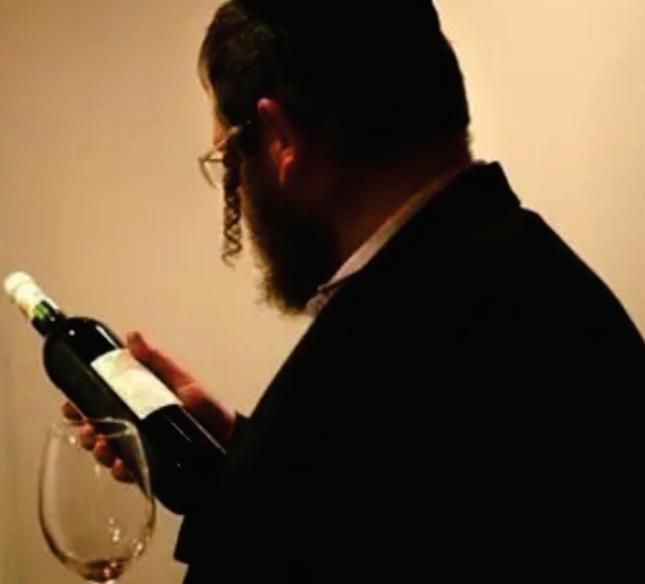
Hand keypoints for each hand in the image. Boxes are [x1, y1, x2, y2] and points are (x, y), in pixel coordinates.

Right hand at [62, 331, 236, 478]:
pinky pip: (131, 473)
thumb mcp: (179, 379)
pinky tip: (122, 465)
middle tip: (88, 428)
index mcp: (138, 404)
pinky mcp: (153, 468)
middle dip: (87, 430)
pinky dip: (122, 470)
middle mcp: (137, 427)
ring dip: (99, 450)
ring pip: (109, 452)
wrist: (230, 436)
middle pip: (99, 430)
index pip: (101, 405)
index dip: (81, 406)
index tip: (71, 406)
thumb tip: (133, 335)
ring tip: (103, 445)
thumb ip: (156, 360)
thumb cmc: (206, 406)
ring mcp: (144, 448)